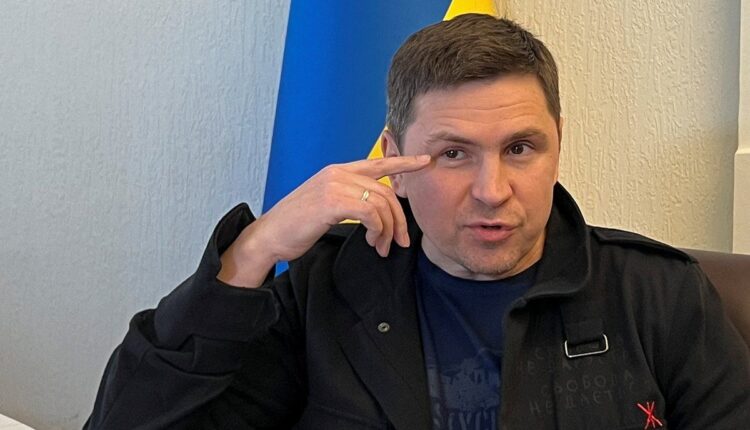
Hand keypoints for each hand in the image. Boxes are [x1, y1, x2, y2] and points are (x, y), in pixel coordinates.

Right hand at [217, 154, 430, 287]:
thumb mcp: (326, 206)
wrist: (269, 236)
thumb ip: (349, 200)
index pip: (378, 162)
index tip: (425, 161)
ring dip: (388, 230)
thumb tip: (376, 212)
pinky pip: (370, 213)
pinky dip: (378, 230)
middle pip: (385, 191)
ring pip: (380, 203)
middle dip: (399, 219)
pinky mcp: (331, 201)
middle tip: (401, 241)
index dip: (404, 162)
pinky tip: (372, 241)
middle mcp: (337, 173)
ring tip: (382, 247)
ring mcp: (334, 185)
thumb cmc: (295, 226)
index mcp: (337, 171)